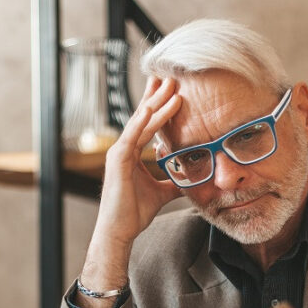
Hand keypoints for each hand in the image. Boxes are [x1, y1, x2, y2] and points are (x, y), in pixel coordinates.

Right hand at [80, 77, 181, 299]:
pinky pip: (132, 136)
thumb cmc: (134, 213)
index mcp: (131, 153)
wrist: (120, 231)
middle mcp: (123, 148)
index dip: (158, 105)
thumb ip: (173, 181)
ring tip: (171, 86)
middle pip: (142, 116)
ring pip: (140, 122)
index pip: (147, 123)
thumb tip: (190, 178)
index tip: (170, 88)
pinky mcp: (117, 160)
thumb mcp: (162, 193)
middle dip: (156, 95)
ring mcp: (118, 152)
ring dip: (156, 103)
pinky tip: (152, 107)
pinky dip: (143, 121)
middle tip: (171, 75)